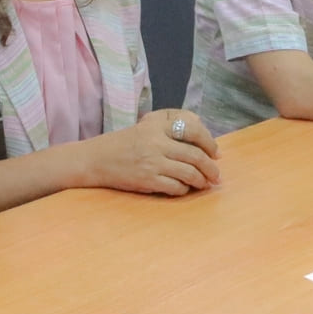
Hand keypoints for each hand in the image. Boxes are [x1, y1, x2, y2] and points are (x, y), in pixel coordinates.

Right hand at [84, 109, 221, 195]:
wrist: (96, 159)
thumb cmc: (124, 143)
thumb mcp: (146, 125)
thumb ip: (170, 125)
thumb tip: (202, 137)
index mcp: (156, 124)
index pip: (192, 128)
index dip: (209, 142)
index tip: (215, 153)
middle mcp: (155, 141)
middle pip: (196, 155)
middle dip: (211, 168)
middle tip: (216, 175)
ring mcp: (152, 162)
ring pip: (189, 173)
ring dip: (202, 180)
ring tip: (205, 184)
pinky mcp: (148, 180)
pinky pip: (176, 187)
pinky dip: (185, 189)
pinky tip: (184, 189)